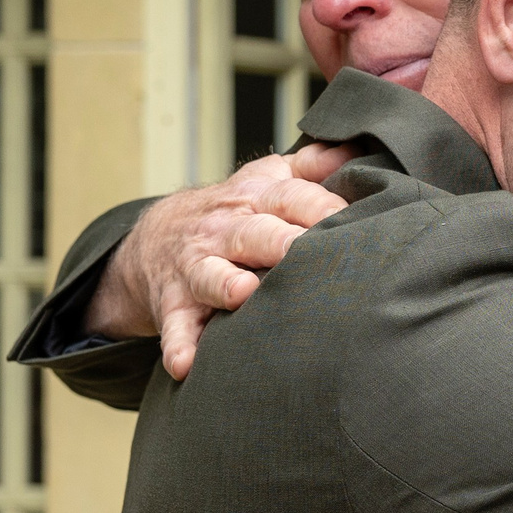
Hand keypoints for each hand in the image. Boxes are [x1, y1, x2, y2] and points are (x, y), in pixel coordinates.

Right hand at [83, 145, 355, 379]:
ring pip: (209, 274)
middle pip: (254, 232)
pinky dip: (178, 344)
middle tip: (301, 252)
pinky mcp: (174, 302)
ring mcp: (196, 266)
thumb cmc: (234, 210)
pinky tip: (186, 363)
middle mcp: (225, 229)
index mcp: (254, 198)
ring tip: (242, 293)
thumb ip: (310, 167)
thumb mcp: (267, 178)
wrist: (158, 235)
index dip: (320, 206)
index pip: (291, 197)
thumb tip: (354, 149)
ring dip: (223, 283)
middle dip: (277, 241)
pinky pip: (176, 325)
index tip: (348, 218)